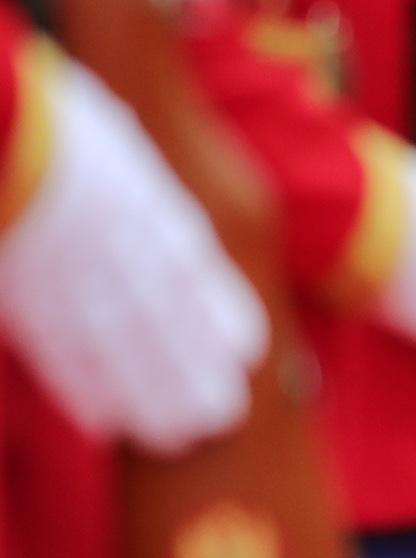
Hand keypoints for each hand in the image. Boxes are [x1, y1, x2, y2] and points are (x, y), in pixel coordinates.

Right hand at [0, 54, 266, 450]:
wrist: (6, 136)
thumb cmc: (47, 123)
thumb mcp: (110, 142)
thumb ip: (131, 184)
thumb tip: (142, 198)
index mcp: (148, 209)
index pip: (194, 271)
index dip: (222, 313)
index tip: (250, 351)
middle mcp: (124, 254)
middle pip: (167, 325)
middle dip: (192, 374)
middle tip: (221, 417)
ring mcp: (76, 281)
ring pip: (122, 352)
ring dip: (150, 397)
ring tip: (175, 434)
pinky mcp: (31, 300)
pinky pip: (60, 352)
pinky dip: (85, 387)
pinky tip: (107, 419)